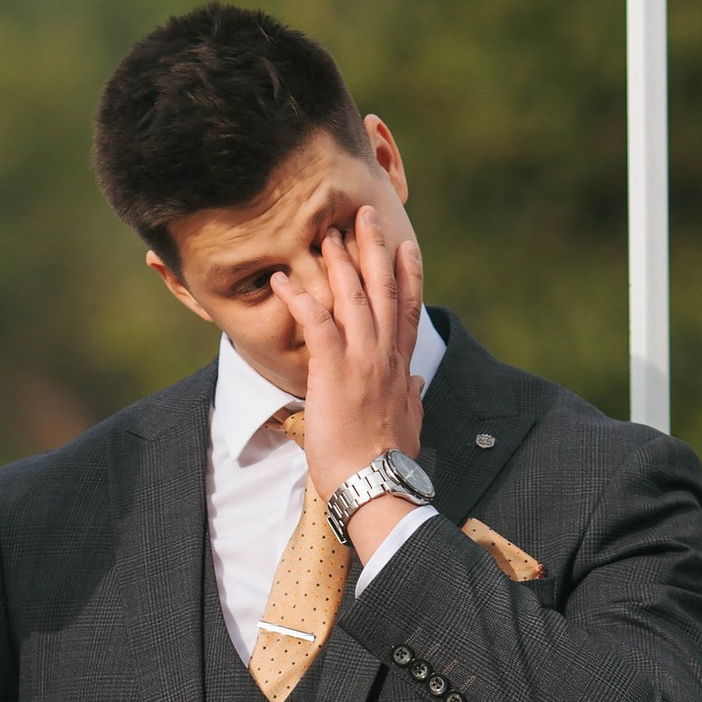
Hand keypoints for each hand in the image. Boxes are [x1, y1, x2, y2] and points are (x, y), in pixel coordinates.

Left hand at [273, 206, 424, 519]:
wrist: (376, 486)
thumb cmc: (388, 463)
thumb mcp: (408, 425)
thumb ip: (412, 399)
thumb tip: (416, 384)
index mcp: (400, 368)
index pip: (409, 310)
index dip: (408, 275)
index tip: (406, 246)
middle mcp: (385, 357)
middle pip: (383, 291)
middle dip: (373, 249)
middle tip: (364, 215)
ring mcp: (361, 362)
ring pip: (353, 299)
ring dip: (339, 263)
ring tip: (326, 233)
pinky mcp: (334, 374)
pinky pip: (316, 326)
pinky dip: (301, 299)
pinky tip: (285, 280)